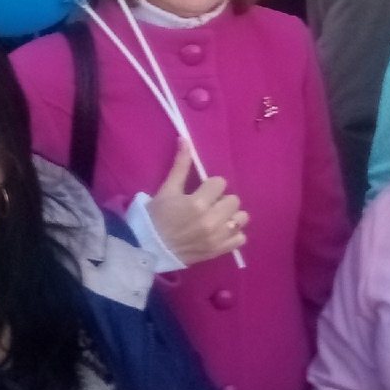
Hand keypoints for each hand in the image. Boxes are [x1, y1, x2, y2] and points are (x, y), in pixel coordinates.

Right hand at [147, 138, 247, 265]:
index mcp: (197, 203)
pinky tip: (221, 231)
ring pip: (241, 219)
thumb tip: (185, 138)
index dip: (211, 185)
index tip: (201, 191)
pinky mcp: (218, 251)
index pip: (221, 183)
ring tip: (218, 218)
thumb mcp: (167, 190)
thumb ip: (180, 165)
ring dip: (231, 216)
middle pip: (234, 200)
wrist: (148, 248)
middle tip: (209, 204)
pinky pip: (240, 240)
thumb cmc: (156, 217)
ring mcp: (216, 238)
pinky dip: (234, 234)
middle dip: (222, 199)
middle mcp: (211, 221)